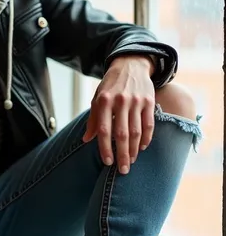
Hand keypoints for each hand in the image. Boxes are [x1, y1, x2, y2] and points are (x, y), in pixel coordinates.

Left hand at [83, 56, 155, 173]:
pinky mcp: (149, 101)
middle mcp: (120, 101)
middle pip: (121, 134)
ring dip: (134, 149)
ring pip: (136, 131)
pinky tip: (142, 148)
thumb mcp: (97, 98)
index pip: (104, 130)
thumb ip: (93, 119)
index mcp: (104, 101)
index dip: (105, 148)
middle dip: (122, 154)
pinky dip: (147, 138)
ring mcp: (136, 101)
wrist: (130, 65)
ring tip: (131, 161)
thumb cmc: (110, 85)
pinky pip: (149, 124)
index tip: (107, 162)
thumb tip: (86, 139)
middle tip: (123, 170)